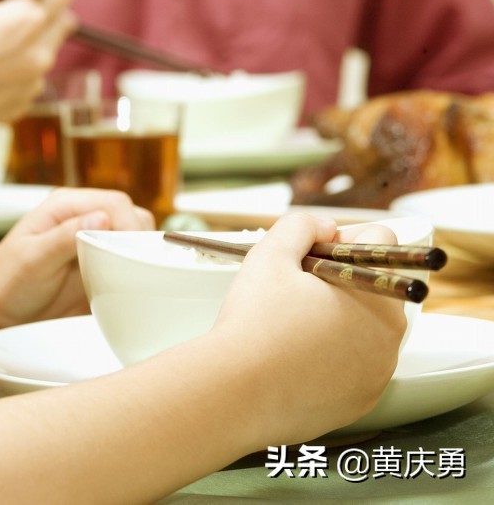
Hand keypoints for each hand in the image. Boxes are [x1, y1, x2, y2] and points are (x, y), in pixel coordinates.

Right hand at [0, 0, 75, 148]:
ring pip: (46, 52)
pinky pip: (29, 80)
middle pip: (63, 23)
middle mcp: (39, 55)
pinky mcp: (20, 106)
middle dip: (42, 15)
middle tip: (0, 17)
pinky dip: (15, 72)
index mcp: (27, 20)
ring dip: (29, 45)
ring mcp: (31, 85)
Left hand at [0, 188, 154, 328]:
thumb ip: (64, 237)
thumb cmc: (5, 278)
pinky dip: (134, 273)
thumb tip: (101, 218)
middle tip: (134, 269)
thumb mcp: (32, 258)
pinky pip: (128, 263)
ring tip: (132, 279)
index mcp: (66, 206)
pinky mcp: (99, 266)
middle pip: (132, 218)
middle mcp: (83, 219)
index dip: (130, 225)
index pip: (115, 203)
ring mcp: (94, 242)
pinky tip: (128, 289)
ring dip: (139, 256)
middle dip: (139, 241)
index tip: (133, 252)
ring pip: (135, 239)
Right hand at [211, 213, 406, 446]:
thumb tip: (324, 226)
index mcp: (377, 293)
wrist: (236, 392)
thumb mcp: (270, 254)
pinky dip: (329, 360)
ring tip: (287, 328)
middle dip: (337, 281)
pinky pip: (352, 368)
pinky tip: (292, 358)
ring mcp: (377, 373)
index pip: (380, 242)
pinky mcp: (359, 402)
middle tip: (291, 292)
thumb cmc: (254, 322)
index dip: (340, 238)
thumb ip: (301, 225)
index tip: (308, 254)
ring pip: (362, 329)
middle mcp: (390, 335)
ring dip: (334, 321)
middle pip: (372, 287)